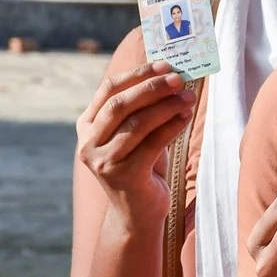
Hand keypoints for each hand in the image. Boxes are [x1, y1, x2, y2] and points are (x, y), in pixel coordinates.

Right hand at [76, 61, 196, 222]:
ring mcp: (103, 161)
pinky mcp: (123, 175)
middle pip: (120, 104)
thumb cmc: (141, 165)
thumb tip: (171, 75)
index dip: (137, 74)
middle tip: (179, 78)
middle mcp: (88, 143)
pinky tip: (185, 116)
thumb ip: (142, 109)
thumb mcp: (135, 135)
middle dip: (152, 87)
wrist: (137, 212)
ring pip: (137, 123)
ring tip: (189, 97)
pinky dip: (172, 126)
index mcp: (87, 126)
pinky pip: (152, 143)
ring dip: (166, 106)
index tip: (164, 64)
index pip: (108, 90)